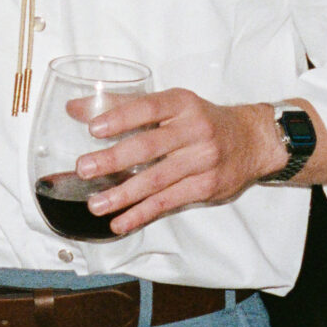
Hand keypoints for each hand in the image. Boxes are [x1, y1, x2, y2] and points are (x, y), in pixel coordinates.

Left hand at [69, 89, 285, 236]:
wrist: (251, 140)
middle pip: (149, 146)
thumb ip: (123, 106)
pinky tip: (120, 221)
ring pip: (157, 180)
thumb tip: (75, 108)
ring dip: (123, 195)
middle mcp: (194, 130)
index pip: (148, 108)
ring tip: (95, 205)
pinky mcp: (206, 187)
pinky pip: (168, 202)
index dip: (120, 117)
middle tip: (83, 168)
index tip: (93, 128)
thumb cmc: (200, 120)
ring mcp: (202, 161)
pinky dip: (142, 214)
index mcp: (181, 104)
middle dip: (113, 159)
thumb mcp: (170, 105)